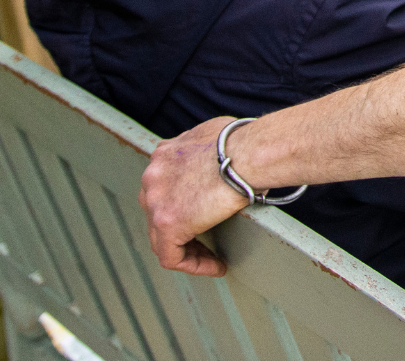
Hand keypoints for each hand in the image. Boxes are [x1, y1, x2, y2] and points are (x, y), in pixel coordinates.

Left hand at [140, 116, 251, 275]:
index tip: (205, 215)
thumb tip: (228, 162)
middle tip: (207, 240)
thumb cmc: (249, 143)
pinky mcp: (167, 223)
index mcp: (165, 154)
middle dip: (183, 228)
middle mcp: (153, 175)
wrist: (251, 152)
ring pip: (161, 237)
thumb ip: (209, 153)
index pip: (164, 188)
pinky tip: (216, 265)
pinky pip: (171, 256)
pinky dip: (194, 264)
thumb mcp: (218, 138)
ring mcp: (155, 200)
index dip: (185, 205)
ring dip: (188, 249)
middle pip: (158, 212)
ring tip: (213, 258)